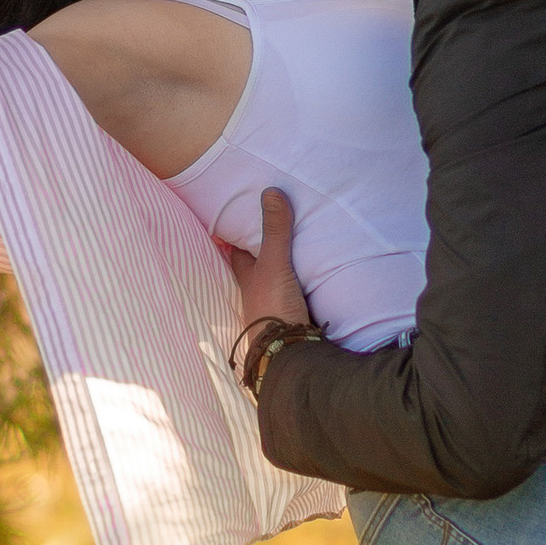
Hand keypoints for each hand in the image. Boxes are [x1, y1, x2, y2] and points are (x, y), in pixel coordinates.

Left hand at [217, 185, 312, 337]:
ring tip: (296, 247)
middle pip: (256, 267)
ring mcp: (275, 306)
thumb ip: (275, 231)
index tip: (234, 218)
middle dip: (261, 252)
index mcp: (247, 278)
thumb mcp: (274, 265)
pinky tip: (312, 277)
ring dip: (282, 269)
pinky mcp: (295, 316)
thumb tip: (270, 191)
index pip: (237, 252)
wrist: (289, 353)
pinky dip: (301, 284)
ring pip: (276, 281)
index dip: (234, 236)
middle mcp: (257, 292)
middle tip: (269, 229)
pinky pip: (296, 294)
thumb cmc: (272, 307)